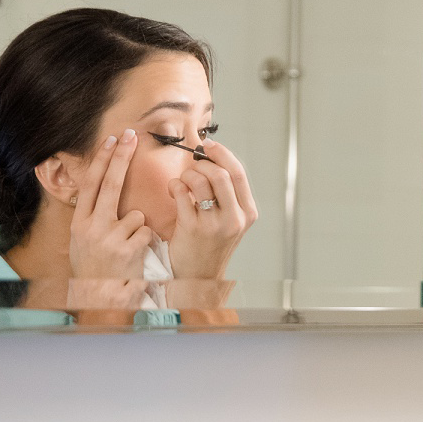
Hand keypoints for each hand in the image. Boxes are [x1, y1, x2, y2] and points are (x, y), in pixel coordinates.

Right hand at [67, 129, 152, 309]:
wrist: (100, 300)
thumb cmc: (94, 269)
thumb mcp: (83, 242)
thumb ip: (93, 217)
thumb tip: (102, 189)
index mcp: (80, 223)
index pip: (91, 184)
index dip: (102, 160)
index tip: (111, 140)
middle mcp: (91, 227)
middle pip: (109, 184)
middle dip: (122, 157)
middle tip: (131, 136)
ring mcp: (110, 238)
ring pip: (136, 214)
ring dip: (137, 227)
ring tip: (127, 247)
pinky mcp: (128, 250)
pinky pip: (146, 232)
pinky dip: (145, 241)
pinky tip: (135, 256)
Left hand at [167, 139, 258, 279]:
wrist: (197, 275)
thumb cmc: (210, 243)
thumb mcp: (230, 219)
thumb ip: (227, 193)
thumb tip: (213, 156)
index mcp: (248, 213)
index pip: (238, 173)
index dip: (222, 153)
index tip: (208, 146)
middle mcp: (235, 219)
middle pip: (221, 174)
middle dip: (202, 162)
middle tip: (193, 165)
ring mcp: (214, 225)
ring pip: (201, 181)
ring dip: (187, 174)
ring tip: (183, 182)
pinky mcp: (192, 228)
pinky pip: (182, 193)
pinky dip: (175, 185)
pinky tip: (174, 190)